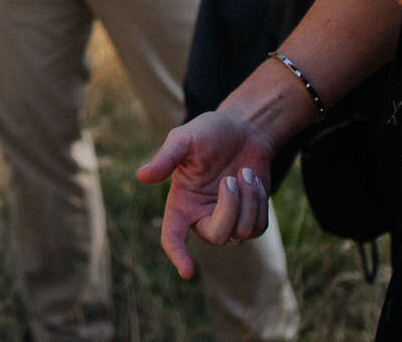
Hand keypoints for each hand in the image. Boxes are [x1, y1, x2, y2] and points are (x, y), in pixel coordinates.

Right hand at [137, 112, 279, 277]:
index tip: (187, 272)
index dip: (178, 255)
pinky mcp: (249, 219)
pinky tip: (253, 180)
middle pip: (217, 236)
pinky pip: (258, 225)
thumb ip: (165, 159)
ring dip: (249, 198)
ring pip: (242, 231)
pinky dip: (259, 200)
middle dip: (230, 208)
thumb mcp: (183, 139)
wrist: (243, 129)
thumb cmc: (208, 133)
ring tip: (245, 172)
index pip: (173, 236)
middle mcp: (201, 216)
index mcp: (181, 202)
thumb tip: (141, 177)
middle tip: (231, 179)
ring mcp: (227, 220)